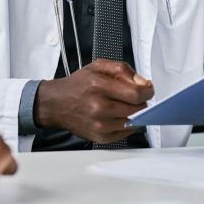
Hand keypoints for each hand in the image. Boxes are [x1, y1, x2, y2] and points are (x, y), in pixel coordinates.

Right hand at [34, 59, 153, 142]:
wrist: (56, 104)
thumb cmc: (77, 85)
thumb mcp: (98, 66)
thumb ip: (123, 70)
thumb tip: (142, 83)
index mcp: (99, 86)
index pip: (136, 94)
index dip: (147, 91)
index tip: (148, 89)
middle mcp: (99, 107)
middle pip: (137, 109)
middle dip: (141, 101)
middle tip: (134, 96)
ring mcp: (100, 125)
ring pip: (133, 121)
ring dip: (133, 113)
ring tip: (122, 105)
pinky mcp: (100, 137)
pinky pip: (125, 133)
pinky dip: (126, 124)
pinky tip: (117, 115)